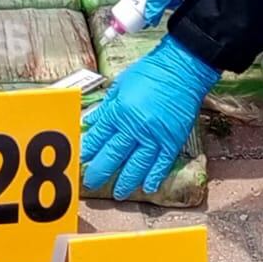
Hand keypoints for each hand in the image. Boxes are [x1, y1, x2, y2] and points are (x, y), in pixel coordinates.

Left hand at [82, 36, 219, 197]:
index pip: (98, 137)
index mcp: (120, 111)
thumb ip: (106, 108)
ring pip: (137, 165)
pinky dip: (154, 176)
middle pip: (113, 155)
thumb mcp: (120, 85)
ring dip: (126, 180)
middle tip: (91, 183)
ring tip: (119, 193)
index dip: (88, 150)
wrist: (182, 68)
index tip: (80, 161)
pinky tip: (147, 186)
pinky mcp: (173, 139)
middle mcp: (135, 126)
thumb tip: (90, 123)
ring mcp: (155, 135)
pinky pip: (162, 162)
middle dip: (100, 171)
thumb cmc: (150, 72)